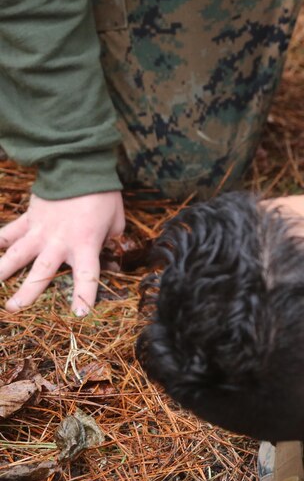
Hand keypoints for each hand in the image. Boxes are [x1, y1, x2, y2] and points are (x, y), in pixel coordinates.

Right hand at [0, 191, 124, 314]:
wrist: (80, 166)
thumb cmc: (102, 194)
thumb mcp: (116, 219)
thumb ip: (109, 237)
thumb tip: (104, 244)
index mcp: (86, 244)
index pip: (87, 275)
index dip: (83, 295)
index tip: (79, 314)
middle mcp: (59, 242)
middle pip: (41, 272)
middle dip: (27, 293)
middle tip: (14, 309)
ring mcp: (40, 231)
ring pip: (16, 256)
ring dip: (2, 271)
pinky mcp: (28, 218)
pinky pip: (7, 232)